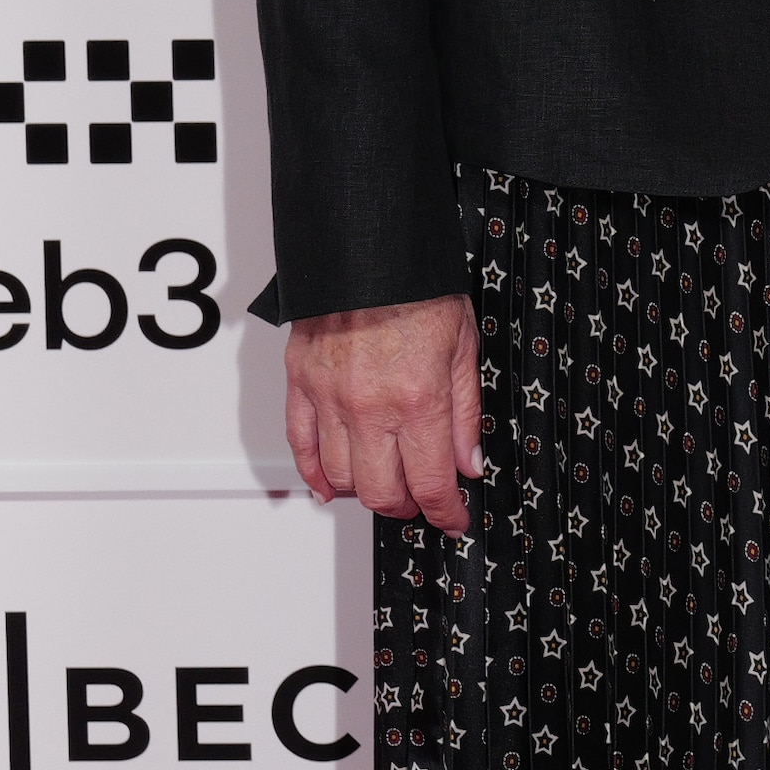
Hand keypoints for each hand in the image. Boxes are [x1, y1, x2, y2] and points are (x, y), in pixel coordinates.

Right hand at [287, 293, 480, 533]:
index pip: (430, 483)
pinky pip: (300, 447)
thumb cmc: (419, 288)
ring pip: (339, 478)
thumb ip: (466, 413)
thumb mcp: (464, 347)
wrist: (369, 249)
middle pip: (380, 493)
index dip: (445, 513)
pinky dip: (313, 474)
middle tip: (420, 501)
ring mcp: (329, 399)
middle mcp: (370, 407)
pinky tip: (329, 484)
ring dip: (363, 493)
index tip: (453, 519)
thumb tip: (469, 464)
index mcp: (418, 399)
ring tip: (384, 486)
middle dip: (406, 508)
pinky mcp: (300, 385)